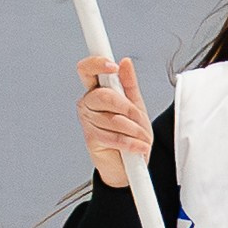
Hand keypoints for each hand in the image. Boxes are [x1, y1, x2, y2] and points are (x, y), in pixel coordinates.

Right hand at [75, 52, 151, 188]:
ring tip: (141, 136)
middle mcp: (88, 103)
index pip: (87, 70)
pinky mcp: (91, 138)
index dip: (97, 64)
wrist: (127, 164)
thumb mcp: (135, 105)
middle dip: (128, 108)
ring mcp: (88, 121)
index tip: (113, 66)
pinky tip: (138, 146)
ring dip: (135, 130)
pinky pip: (115, 137)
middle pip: (104, 96)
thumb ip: (129, 83)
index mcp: (96, 90)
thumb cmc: (129, 133)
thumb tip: (125, 62)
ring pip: (114, 119)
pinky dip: (132, 143)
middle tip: (138, 117)